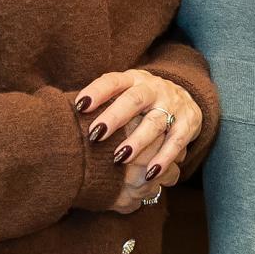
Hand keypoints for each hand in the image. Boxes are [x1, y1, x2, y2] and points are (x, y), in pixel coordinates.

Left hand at [75, 69, 203, 212]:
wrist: (186, 95)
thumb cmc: (142, 101)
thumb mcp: (125, 93)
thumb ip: (103, 102)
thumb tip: (65, 118)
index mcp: (133, 79)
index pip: (113, 81)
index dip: (97, 91)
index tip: (80, 105)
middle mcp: (153, 89)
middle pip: (134, 100)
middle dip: (115, 117)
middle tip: (96, 134)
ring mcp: (172, 105)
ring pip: (155, 122)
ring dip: (137, 141)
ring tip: (120, 158)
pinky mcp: (188, 123)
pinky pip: (176, 142)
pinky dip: (164, 158)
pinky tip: (150, 174)